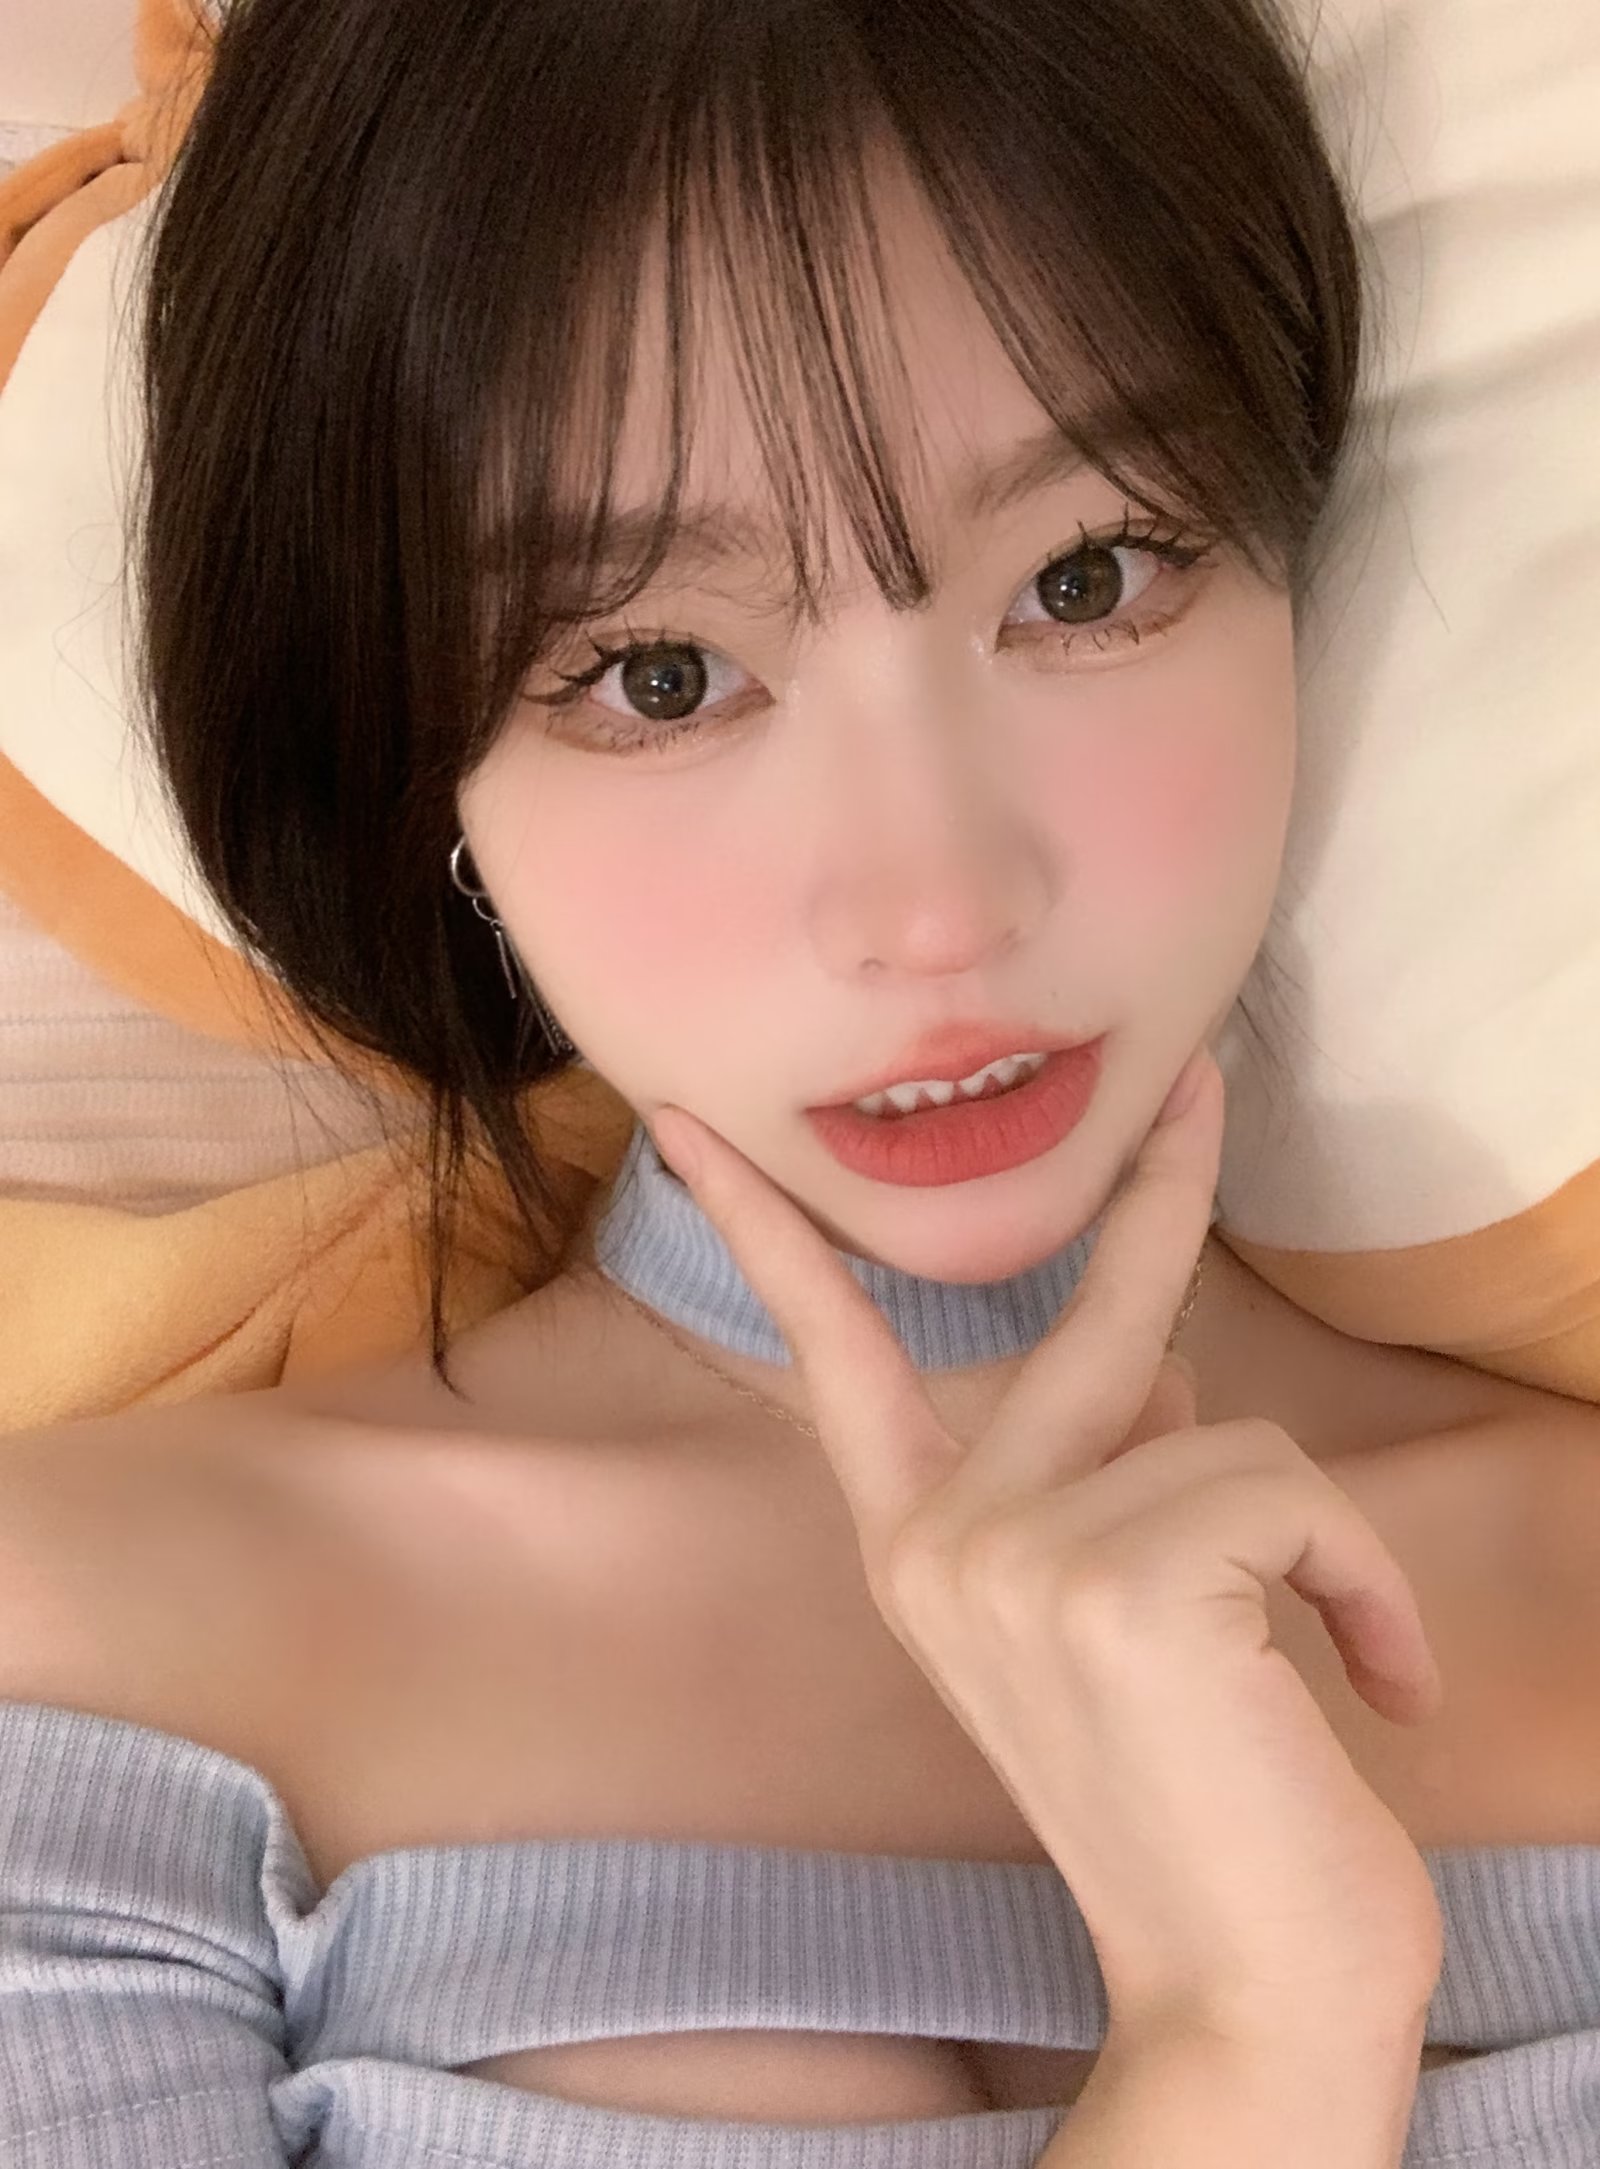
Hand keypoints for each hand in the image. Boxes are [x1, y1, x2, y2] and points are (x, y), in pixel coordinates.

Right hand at [648, 1050, 1445, 2042]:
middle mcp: (942, 1545)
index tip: (691, 1122)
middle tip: (1208, 1081)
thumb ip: (1109, 1474)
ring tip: (1345, 1662)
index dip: (766, 1230)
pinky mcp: (1116, 1582)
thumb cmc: (1200, 1801)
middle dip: (1162, 1191)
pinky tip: (1373, 1689)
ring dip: (1318, 1543)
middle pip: (1082, 1317)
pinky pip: (1287, 1492)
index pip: (836, 1357)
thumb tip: (1159, 1359)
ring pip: (1224, 1429)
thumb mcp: (1117, 1620)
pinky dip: (1363, 1584)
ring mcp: (1014, 1559)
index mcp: (920, 1551)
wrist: (1248, 1995)